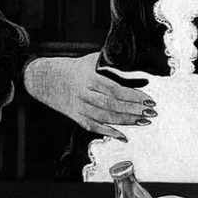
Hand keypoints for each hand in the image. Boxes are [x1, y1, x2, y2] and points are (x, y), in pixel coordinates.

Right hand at [23, 53, 154, 140]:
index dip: (133, 96)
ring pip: (105, 118)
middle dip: (134, 110)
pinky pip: (94, 128)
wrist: (46, 79)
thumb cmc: (75, 67)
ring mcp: (79, 108)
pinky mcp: (76, 118)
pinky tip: (125, 136)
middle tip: (152, 112)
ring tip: (145, 121)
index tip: (149, 99)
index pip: (115, 90)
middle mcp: (83, 94)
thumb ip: (113, 65)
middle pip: (112, 106)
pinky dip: (110, 133)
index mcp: (89, 78)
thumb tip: (139, 72)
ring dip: (127, 122)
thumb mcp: (92, 60)